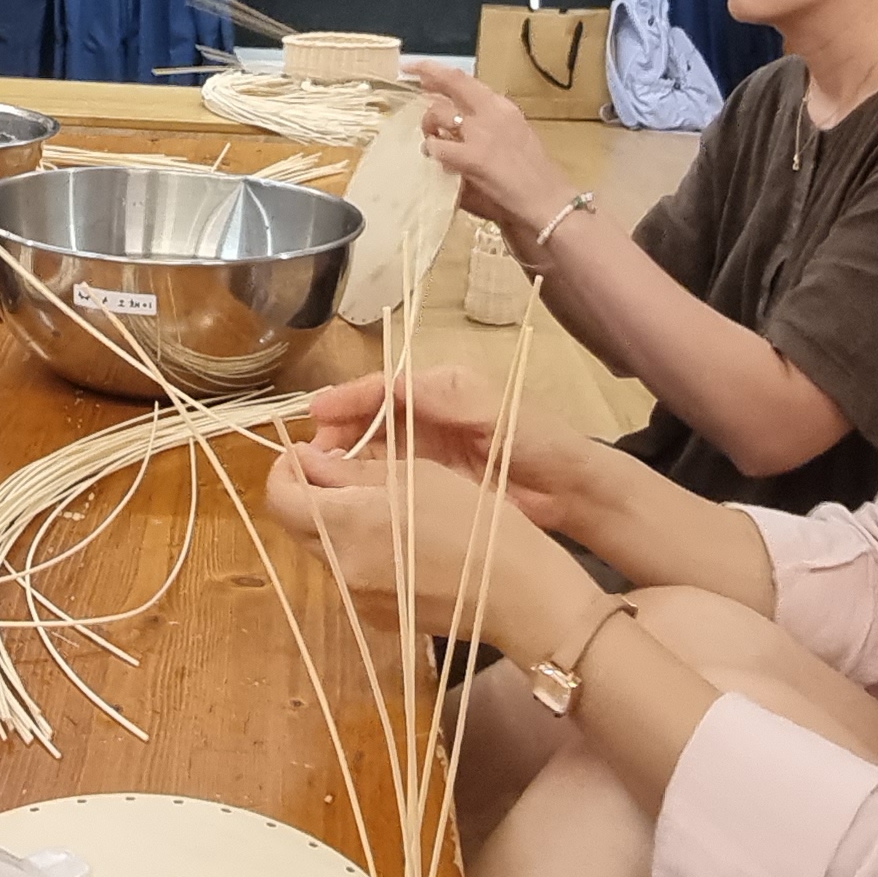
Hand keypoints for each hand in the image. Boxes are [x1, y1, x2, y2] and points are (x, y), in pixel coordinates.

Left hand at [266, 444, 600, 655]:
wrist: (518, 591)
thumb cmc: (474, 519)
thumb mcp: (416, 475)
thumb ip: (351, 471)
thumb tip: (307, 461)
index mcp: (348, 524)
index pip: (280, 498)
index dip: (284, 470)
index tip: (305, 453)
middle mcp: (341, 567)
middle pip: (296, 526)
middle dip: (308, 494)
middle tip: (341, 471)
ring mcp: (356, 599)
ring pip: (323, 550)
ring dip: (334, 523)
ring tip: (378, 505)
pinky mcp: (376, 618)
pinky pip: (349, 576)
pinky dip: (357, 552)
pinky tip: (397, 543)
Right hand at [298, 368, 604, 530]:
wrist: (567, 490)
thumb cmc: (533, 438)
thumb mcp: (490, 410)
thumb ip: (441, 398)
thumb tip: (390, 382)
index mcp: (439, 388)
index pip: (383, 388)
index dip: (348, 398)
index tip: (317, 412)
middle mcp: (426, 416)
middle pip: (369, 419)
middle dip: (338, 431)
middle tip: (310, 453)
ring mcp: (425, 453)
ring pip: (372, 451)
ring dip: (344, 459)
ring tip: (317, 474)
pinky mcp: (427, 485)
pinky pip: (387, 481)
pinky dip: (363, 484)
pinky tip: (343, 493)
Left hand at [406, 61, 578, 231]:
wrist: (548, 199)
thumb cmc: (534, 174)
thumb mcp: (516, 136)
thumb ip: (489, 124)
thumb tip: (459, 121)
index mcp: (503, 107)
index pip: (466, 80)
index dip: (439, 71)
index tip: (420, 66)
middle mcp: (492, 112)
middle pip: (452, 83)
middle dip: (427, 74)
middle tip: (409, 73)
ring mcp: (481, 133)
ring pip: (439, 114)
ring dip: (428, 125)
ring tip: (430, 139)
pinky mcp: (472, 157)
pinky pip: (438, 147)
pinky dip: (433, 151)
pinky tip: (436, 159)